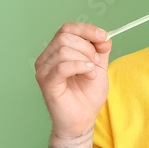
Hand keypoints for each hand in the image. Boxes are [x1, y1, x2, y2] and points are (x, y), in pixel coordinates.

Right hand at [34, 23, 112, 138]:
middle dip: (87, 47)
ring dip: (85, 59)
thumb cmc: (87, 95)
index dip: (86, 30)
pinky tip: (88, 74)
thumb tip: (104, 36)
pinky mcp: (47, 83)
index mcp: (57, 51)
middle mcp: (46, 58)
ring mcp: (44, 70)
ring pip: (63, 50)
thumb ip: (100, 50)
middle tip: (96, 62)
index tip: (103, 36)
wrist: (83, 119)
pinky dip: (79, 67)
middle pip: (65, 37)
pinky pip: (62, 67)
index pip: (67, 29)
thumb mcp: (98, 67)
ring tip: (91, 73)